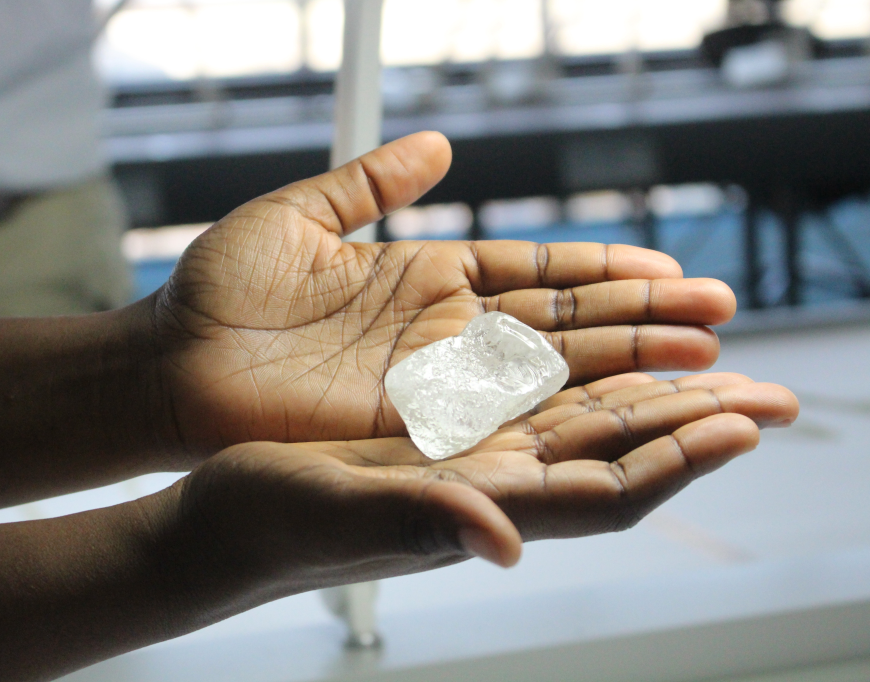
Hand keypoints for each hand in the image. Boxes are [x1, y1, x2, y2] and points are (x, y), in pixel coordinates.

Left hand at [152, 132, 736, 457]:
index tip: (664, 268)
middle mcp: (439, 333)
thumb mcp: (301, 215)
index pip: (533, 273)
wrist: (168, 365)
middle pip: (560, 324)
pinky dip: (561, 414)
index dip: (599, 271)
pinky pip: (498, 419)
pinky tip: (623, 406)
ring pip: (545, 373)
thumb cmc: (220, 293)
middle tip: (717, 312)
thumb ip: (372, 182)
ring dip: (623, 365)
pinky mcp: (407, 427)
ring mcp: (428, 383)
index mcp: (422, 277)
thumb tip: (436, 144)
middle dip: (638, 319)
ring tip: (701, 356)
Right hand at [157, 373, 796, 611]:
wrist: (219, 525)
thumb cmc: (261, 526)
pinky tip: (606, 366)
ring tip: (712, 368)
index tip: (740, 421)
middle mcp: (487, 489)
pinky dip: (582, 384)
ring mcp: (466, 463)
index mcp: (473, 509)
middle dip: (694, 425)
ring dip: (653, 401)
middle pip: (616, 459)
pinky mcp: (439, 439)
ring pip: (583, 430)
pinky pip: (531, 407)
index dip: (675, 461)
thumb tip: (506, 541)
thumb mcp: (331, 513)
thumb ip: (419, 520)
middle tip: (769, 390)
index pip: (602, 493)